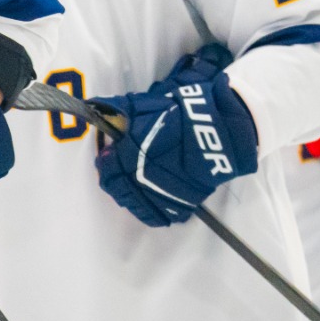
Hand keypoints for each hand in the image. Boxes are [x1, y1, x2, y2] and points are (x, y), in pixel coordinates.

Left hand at [91, 48, 258, 226]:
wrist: (220, 130)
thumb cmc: (181, 114)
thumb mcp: (147, 104)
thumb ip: (120, 110)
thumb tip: (99, 111)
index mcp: (133, 152)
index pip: (107, 167)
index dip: (105, 162)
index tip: (109, 156)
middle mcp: (144, 176)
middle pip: (118, 189)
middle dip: (114, 180)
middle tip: (118, 171)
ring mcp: (163, 192)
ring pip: (136, 205)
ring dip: (130, 197)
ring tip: (134, 186)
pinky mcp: (182, 203)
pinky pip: (159, 216)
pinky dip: (152, 210)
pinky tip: (151, 200)